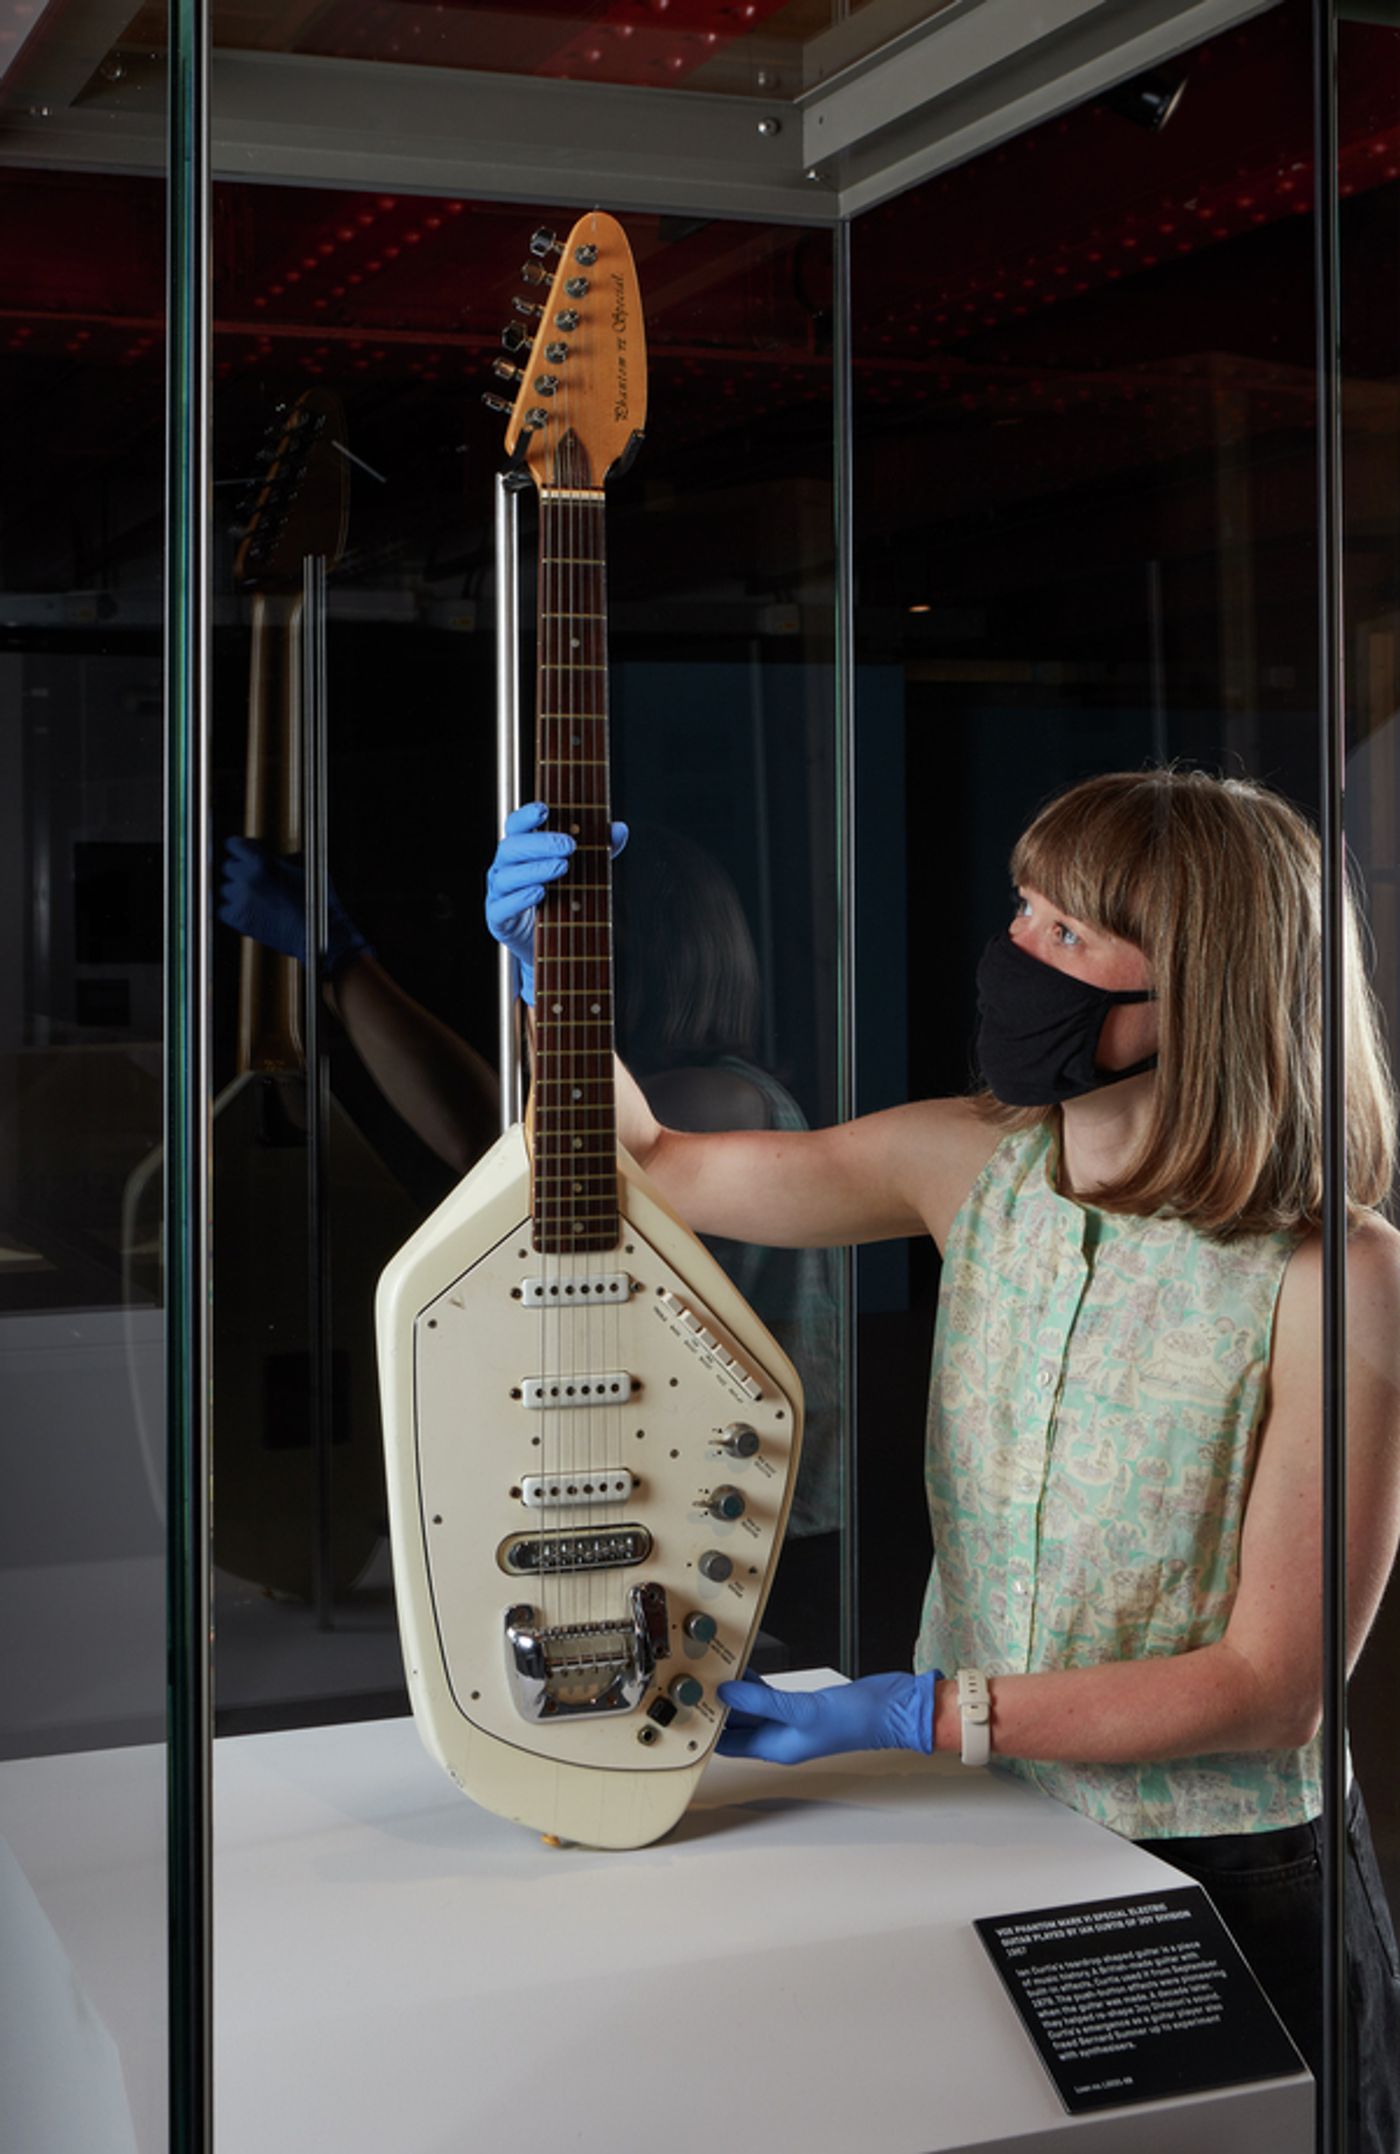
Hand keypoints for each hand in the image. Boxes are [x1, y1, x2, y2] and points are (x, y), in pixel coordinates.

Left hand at [218, 836, 369, 979]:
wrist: (318, 934)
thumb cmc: (317, 902)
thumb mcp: (304, 870)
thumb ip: (281, 860)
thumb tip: (272, 856)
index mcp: (262, 862)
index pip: (233, 845)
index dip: (240, 849)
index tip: (245, 854)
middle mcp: (247, 878)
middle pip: (229, 867)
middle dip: (241, 871)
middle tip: (256, 880)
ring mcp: (241, 900)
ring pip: (227, 889)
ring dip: (238, 892)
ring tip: (257, 899)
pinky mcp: (239, 920)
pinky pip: (224, 910)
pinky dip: (233, 911)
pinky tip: (248, 912)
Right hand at [484, 801, 627, 1005]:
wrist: (550, 945)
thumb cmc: (560, 900)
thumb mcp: (582, 872)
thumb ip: (599, 850)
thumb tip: (619, 829)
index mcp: (520, 852)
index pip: (516, 826)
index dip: (527, 816)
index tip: (546, 809)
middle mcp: (505, 869)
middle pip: (510, 847)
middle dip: (540, 843)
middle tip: (569, 845)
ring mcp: (499, 894)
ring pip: (507, 876)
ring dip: (535, 869)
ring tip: (562, 867)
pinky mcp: (498, 920)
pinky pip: (503, 907)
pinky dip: (521, 899)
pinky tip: (540, 893)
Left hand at [716, 1670, 940, 1764]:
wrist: (891, 1709)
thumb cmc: (856, 1720)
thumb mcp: (802, 1709)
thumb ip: (762, 1702)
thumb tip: (727, 1694)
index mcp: (777, 1748)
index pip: (730, 1744)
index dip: (708, 1729)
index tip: (690, 1709)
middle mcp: (782, 1737)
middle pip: (737, 1725)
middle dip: (718, 1707)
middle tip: (697, 1684)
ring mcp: (792, 1720)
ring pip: (752, 1709)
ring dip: (735, 1694)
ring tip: (715, 1673)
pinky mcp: (803, 1704)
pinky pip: (769, 1695)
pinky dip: (755, 1684)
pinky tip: (745, 1670)